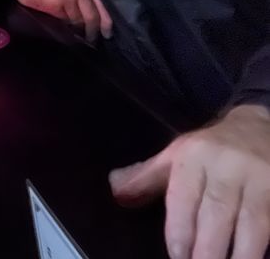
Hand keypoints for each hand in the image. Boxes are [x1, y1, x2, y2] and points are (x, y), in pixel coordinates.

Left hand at [109, 104, 269, 258]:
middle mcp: (227, 166)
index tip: (176, 256)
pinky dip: (264, 247)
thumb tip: (117, 192)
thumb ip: (146, 177)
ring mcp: (260, 180)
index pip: (184, 197)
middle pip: (216, 212)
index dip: (180, 230)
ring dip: (240, 255)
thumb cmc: (211, 150)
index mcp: (194, 157)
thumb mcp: (176, 156)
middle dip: (207, 248)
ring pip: (251, 223)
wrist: (259, 126)